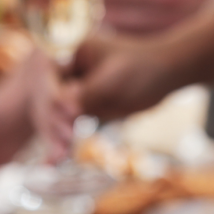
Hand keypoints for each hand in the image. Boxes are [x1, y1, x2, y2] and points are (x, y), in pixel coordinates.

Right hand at [36, 32, 175, 160]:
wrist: (166, 75)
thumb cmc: (142, 67)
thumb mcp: (112, 80)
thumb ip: (87, 94)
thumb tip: (63, 110)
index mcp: (69, 51)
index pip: (48, 77)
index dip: (51, 100)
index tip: (65, 123)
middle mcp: (66, 70)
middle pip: (46, 99)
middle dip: (52, 123)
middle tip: (62, 147)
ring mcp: (73, 90)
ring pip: (54, 116)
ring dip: (53, 137)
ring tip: (55, 160)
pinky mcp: (83, 107)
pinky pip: (67, 125)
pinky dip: (62, 141)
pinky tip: (53, 161)